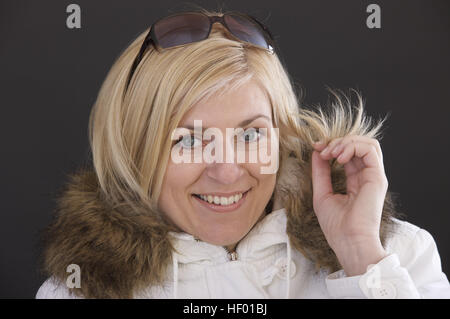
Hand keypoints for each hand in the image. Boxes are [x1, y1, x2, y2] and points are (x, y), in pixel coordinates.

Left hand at [311, 135, 388, 275]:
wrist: (348, 242)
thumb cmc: (336, 226)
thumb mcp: (322, 193)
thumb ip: (320, 172)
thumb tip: (317, 152)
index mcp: (356, 181)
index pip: (348, 154)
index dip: (332, 146)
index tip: (316, 147)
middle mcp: (367, 177)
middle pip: (358, 146)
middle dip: (337, 142)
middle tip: (322, 150)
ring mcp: (374, 176)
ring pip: (367, 143)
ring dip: (346, 142)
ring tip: (331, 153)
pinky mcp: (378, 177)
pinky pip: (370, 149)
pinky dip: (352, 147)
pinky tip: (339, 158)